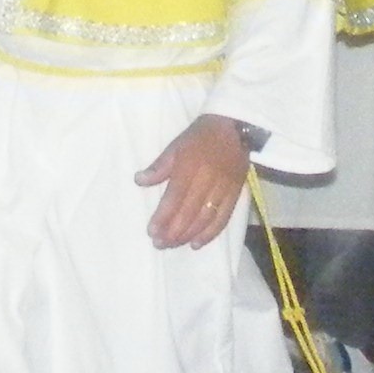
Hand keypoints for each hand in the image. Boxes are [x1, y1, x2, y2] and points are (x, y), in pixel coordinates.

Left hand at [134, 113, 251, 249]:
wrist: (235, 127)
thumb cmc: (200, 136)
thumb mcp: (176, 145)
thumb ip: (159, 166)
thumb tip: (139, 181)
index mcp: (189, 166)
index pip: (175, 197)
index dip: (163, 216)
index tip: (151, 231)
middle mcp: (207, 180)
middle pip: (189, 212)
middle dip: (173, 231)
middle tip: (159, 244)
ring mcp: (223, 188)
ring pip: (204, 218)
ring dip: (188, 235)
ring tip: (173, 245)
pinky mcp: (235, 194)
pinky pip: (222, 218)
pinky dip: (210, 234)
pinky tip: (196, 243)